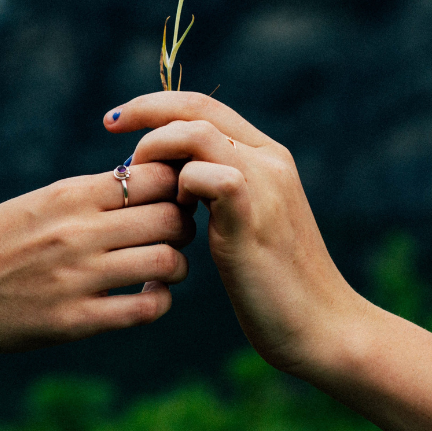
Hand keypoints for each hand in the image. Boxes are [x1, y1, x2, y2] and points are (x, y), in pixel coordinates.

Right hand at [0, 162, 194, 351]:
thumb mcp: (39, 202)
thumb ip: (90, 195)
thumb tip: (147, 181)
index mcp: (70, 196)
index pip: (156, 177)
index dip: (176, 186)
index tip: (171, 197)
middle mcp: (78, 232)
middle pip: (170, 218)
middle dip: (183, 225)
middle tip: (175, 233)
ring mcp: (78, 278)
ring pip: (167, 262)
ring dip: (176, 265)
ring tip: (162, 267)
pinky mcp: (74, 320)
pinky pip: (145, 309)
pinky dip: (159, 301)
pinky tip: (147, 296)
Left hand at [105, 93, 370, 376]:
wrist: (321, 325)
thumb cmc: (275, 284)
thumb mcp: (243, 224)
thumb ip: (215, 193)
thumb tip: (169, 179)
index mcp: (267, 157)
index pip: (205, 106)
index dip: (157, 105)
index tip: (117, 120)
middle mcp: (270, 159)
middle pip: (197, 108)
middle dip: (145, 112)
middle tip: (110, 128)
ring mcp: (265, 184)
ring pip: (196, 133)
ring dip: (156, 151)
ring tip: (141, 185)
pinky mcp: (253, 216)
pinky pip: (206, 175)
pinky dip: (179, 187)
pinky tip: (178, 216)